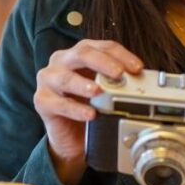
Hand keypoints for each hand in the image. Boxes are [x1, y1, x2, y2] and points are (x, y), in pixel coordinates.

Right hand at [34, 40, 142, 184]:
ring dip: (84, 84)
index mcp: (80, 54)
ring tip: (98, 91)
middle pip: (82, 53)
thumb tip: (142, 80)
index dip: (121, 55)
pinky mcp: (41, 100)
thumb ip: (119, 82)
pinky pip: (58, 103)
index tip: (137, 68)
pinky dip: (75, 109)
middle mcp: (62, 61)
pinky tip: (90, 114)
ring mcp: (48, 79)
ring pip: (65, 77)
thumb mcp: (106, 91)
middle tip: (119, 74)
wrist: (71, 138)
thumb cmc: (88, 106)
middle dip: (102, 62)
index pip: (102, 46)